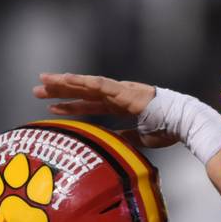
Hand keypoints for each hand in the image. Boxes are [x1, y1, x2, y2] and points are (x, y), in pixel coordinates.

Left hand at [33, 73, 177, 148]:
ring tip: (42, 81)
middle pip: (83, 91)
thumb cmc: (167, 130)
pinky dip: (81, 81)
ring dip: (64, 83)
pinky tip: (65, 78)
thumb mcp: (139, 138)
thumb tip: (112, 143)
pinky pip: (98, 84)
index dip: (70, 105)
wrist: (184, 123)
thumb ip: (124, 137)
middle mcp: (117, 94)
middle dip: (60, 91)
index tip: (51, 108)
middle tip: (37, 91)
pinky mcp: (124, 91)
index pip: (90, 104)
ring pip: (86, 84)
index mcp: (121, 105)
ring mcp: (120, 90)